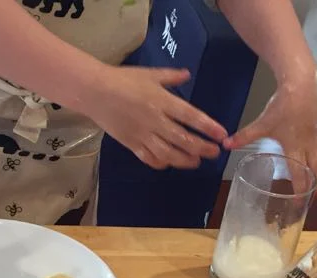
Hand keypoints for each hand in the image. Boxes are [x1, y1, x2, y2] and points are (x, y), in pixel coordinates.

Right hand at [82, 66, 227, 169]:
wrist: (94, 92)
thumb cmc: (122, 79)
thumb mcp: (149, 74)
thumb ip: (171, 76)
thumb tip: (187, 75)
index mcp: (162, 101)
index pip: (190, 116)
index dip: (208, 127)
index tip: (222, 134)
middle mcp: (155, 120)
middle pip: (183, 139)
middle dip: (202, 148)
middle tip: (214, 153)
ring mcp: (142, 134)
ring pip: (168, 153)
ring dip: (185, 160)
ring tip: (196, 162)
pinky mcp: (130, 143)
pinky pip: (148, 158)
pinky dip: (161, 163)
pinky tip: (169, 163)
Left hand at [223, 78, 316, 197]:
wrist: (300, 86)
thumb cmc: (282, 105)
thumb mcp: (261, 123)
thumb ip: (244, 136)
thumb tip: (226, 144)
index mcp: (295, 147)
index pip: (301, 174)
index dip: (301, 190)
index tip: (299, 202)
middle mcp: (309, 145)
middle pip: (316, 171)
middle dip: (315, 188)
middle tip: (313, 202)